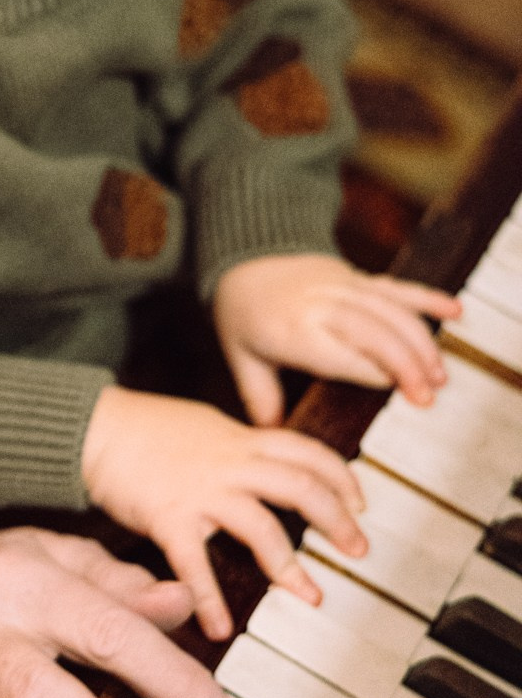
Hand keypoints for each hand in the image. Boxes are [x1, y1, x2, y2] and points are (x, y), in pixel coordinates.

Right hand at [81, 384, 365, 639]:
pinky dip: (210, 598)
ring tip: (311, 596)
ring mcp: (201, 490)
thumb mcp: (204, 424)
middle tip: (357, 550)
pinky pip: (196, 563)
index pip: (308, 452)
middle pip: (302, 487)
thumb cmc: (143, 428)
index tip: (359, 502)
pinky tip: (219, 626)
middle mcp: (230, 463)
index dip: (342, 478)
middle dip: (338, 521)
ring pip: (264, 526)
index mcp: (241, 440)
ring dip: (292, 566)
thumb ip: (237, 446)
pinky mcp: (168, 516)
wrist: (94, 427)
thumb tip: (266, 458)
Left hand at [214, 253, 460, 425]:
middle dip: (406, 364)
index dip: (371, 370)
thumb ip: (260, 398)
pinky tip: (456, 311)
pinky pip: (397, 286)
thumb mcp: (241, 358)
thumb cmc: (243, 316)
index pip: (339, 352)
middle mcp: (322, 305)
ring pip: (392, 310)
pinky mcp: (357, 277)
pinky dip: (428, 297)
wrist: (244, 260)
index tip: (395, 391)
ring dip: (422, 341)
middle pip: (374, 332)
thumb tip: (273, 437)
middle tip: (428, 397)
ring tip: (440, 375)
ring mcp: (343, 287)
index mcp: (292, 330)